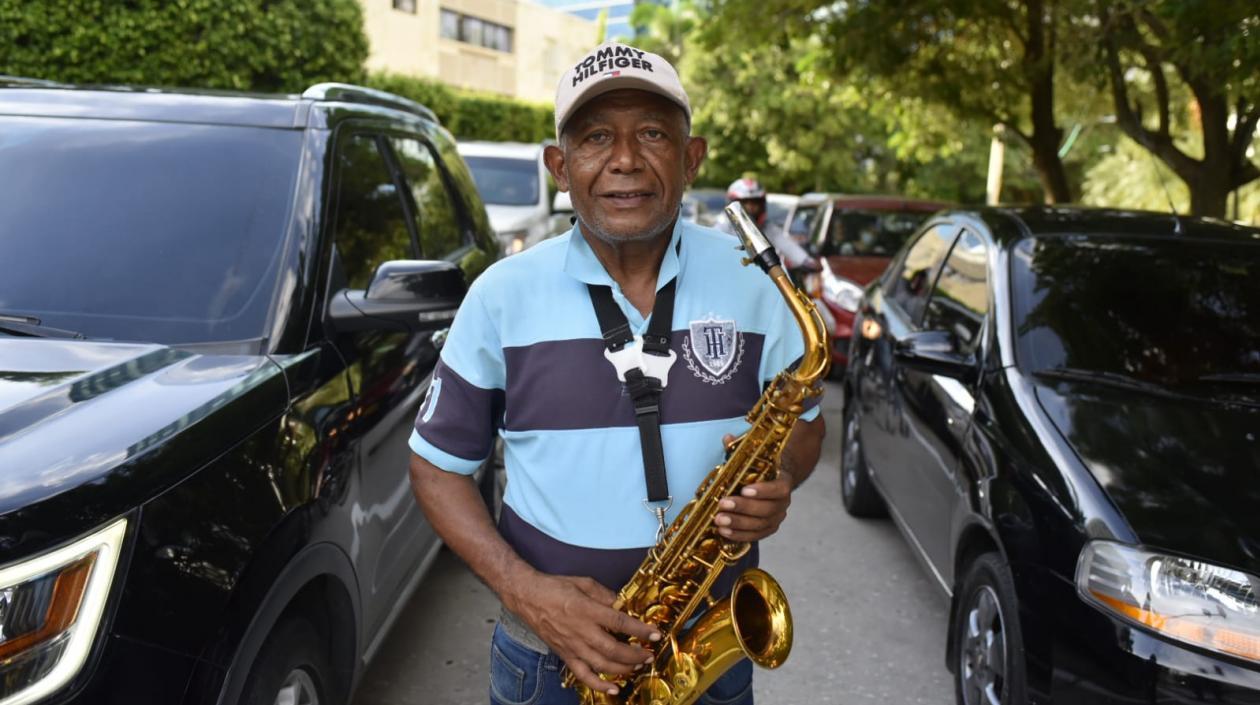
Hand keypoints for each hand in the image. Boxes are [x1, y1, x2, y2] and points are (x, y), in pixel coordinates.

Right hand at [503, 571, 660, 695]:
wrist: (527, 596)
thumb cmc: (555, 587)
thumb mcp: (584, 582)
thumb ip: (606, 595)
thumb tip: (624, 605)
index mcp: (587, 610)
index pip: (620, 622)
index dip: (640, 630)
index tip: (655, 634)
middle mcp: (581, 630)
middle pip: (613, 648)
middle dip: (635, 654)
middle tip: (648, 654)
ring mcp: (572, 645)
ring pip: (602, 664)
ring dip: (623, 668)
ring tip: (638, 666)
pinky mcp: (564, 654)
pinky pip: (583, 674)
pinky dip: (599, 684)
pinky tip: (614, 689)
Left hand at [714, 434, 793, 541]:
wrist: (771, 483)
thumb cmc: (758, 470)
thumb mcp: (751, 457)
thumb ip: (739, 449)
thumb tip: (727, 438)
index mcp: (782, 482)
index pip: (779, 489)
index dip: (763, 491)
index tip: (744, 489)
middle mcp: (783, 503)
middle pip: (767, 509)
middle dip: (743, 508)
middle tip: (723, 505)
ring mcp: (776, 518)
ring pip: (760, 525)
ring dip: (738, 524)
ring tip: (719, 520)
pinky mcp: (767, 529)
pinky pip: (755, 536)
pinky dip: (740, 535)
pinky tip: (724, 532)